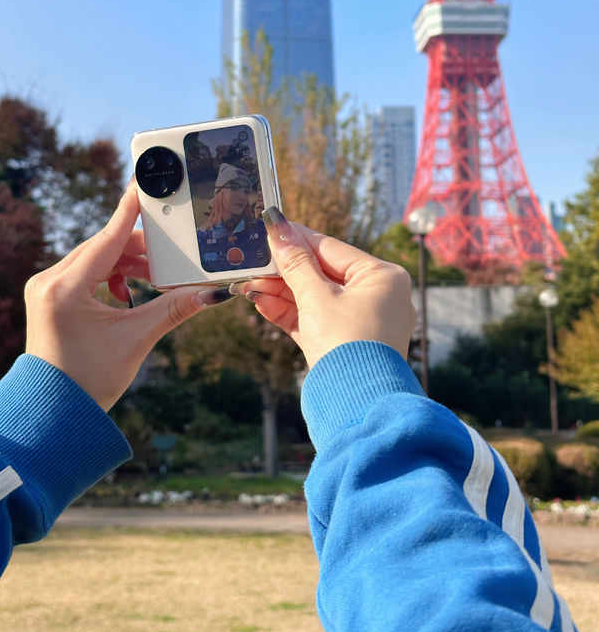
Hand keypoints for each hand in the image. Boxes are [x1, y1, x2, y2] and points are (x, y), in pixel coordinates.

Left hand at [24, 182, 232, 409]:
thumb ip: (173, 309)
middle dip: (138, 248)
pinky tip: (130, 288)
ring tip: (156, 275)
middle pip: (102, 247)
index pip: (106, 239)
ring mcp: (47, 288)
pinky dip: (112, 274)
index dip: (129, 214)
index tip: (143, 186)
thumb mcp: (136, 340)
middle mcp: (49, 281)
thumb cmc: (89, 381)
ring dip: (127, 263)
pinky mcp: (51, 296)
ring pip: (95, 258)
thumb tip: (212, 293)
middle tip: (170, 251)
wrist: (55, 413)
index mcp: (65, 289)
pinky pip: (86, 271)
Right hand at [231, 207, 416, 368]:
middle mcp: (378, 295)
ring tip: (249, 284)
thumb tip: (278, 227)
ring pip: (316, 297)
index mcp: (382, 277)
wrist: (356, 405)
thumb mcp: (316, 297)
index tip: (270, 229)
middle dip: (284, 270)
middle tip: (253, 261)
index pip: (331, 248)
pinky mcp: (346, 341)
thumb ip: (295, 263)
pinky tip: (261, 303)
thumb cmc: (346, 343)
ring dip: (282, 291)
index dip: (297, 239)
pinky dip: (291, 312)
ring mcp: (363, 320)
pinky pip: (317, 318)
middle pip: (322, 272)